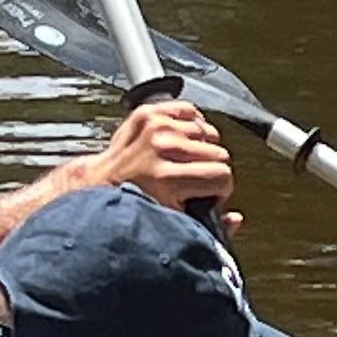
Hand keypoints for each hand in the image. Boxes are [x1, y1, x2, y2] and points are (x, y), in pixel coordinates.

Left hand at [77, 98, 237, 227]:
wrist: (100, 182)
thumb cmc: (132, 204)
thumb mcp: (171, 223)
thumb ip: (209, 226)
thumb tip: (235, 218)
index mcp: (167, 179)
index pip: (222, 174)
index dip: (220, 189)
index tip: (208, 194)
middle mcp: (160, 148)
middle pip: (218, 152)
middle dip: (211, 169)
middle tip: (194, 179)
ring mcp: (153, 127)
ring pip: (206, 131)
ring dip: (200, 147)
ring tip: (184, 160)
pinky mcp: (147, 112)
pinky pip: (189, 109)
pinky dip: (189, 124)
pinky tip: (180, 140)